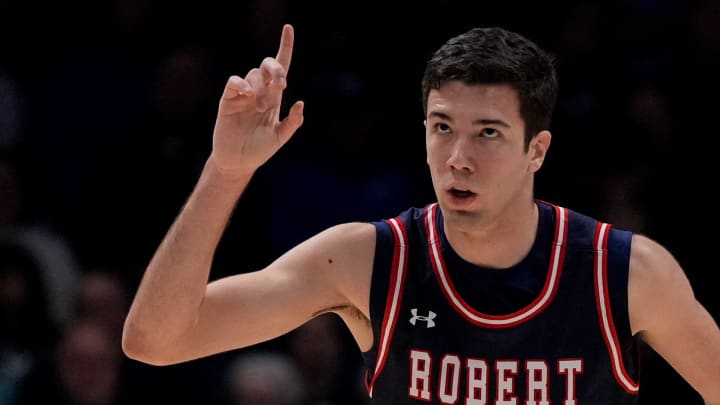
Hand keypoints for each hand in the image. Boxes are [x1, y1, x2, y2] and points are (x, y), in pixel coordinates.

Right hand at [210, 24, 303, 176]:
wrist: (239, 162)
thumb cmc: (260, 150)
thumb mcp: (281, 137)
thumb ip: (293, 122)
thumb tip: (301, 103)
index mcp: (274, 97)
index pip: (281, 67)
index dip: (285, 47)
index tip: (288, 29)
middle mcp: (259, 92)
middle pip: (267, 66)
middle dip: (276, 69)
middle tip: (281, 85)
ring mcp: (243, 95)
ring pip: (254, 75)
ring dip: (261, 89)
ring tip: (260, 109)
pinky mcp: (229, 100)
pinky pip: (235, 81)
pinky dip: (241, 83)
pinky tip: (247, 94)